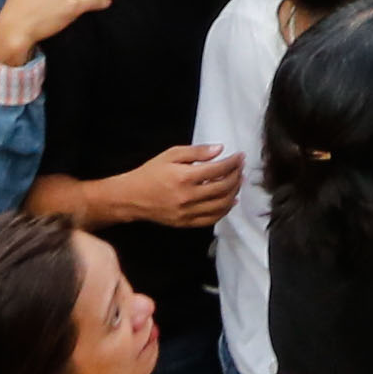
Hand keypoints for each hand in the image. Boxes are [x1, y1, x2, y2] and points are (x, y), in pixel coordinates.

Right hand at [98, 142, 242, 227]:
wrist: (131, 197)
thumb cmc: (150, 173)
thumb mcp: (171, 155)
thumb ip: (196, 152)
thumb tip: (220, 149)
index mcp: (184, 177)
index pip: (218, 169)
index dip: (233, 162)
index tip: (240, 157)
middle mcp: (188, 196)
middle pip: (223, 188)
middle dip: (236, 176)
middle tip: (241, 169)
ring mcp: (187, 212)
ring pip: (220, 206)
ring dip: (234, 193)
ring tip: (238, 183)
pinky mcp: (185, 223)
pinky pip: (210, 220)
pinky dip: (224, 211)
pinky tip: (230, 202)